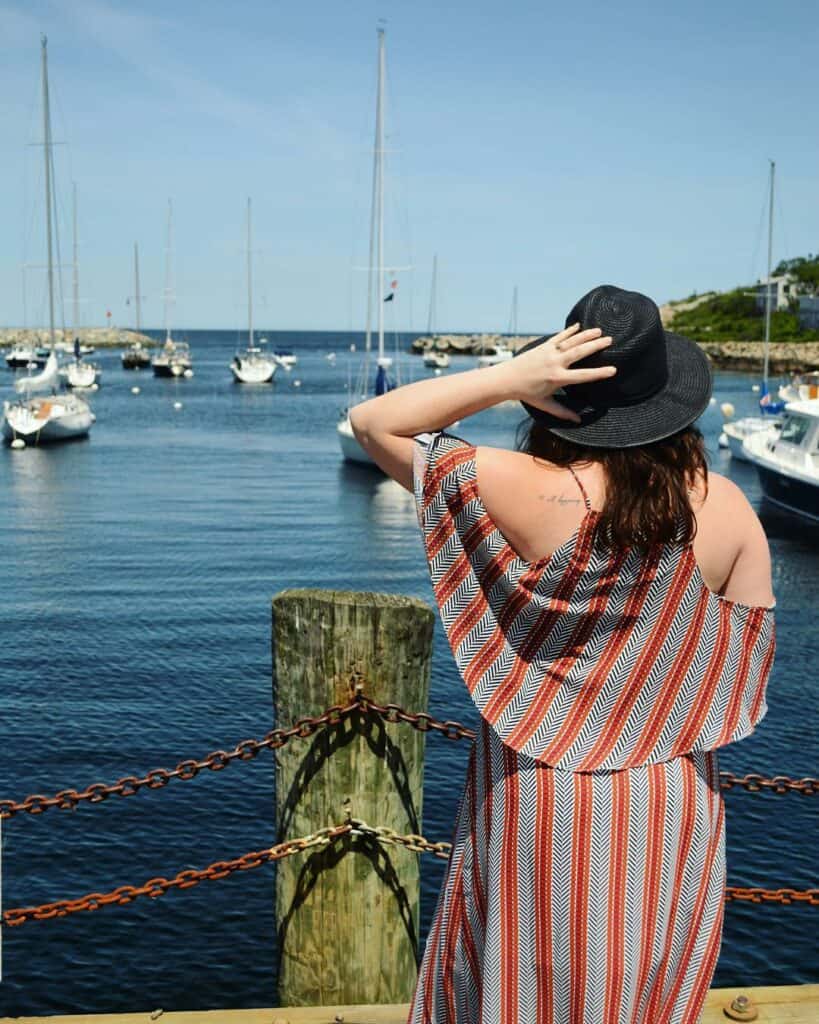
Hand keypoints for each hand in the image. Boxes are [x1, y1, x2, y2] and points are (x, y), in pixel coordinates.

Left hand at [496, 323, 616, 420]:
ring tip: (599, 330)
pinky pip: (559, 337)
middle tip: (610, 340)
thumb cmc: (526, 394)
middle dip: (595, 345)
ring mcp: (549, 352)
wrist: (506, 379)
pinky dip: (569, 331)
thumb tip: (578, 420)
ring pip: (571, 341)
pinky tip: (579, 326)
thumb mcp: (545, 404)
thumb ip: (562, 411)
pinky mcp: (543, 346)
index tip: (613, 370)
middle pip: (579, 352)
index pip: (583, 375)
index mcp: (557, 378)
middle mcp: (555, 363)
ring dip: (586, 335)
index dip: (599, 373)